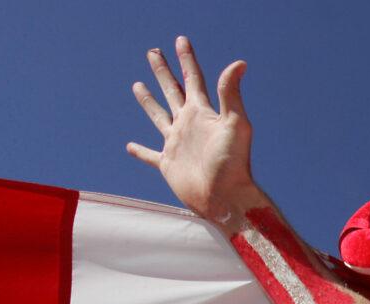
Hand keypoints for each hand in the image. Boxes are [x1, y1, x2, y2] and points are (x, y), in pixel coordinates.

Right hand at [126, 36, 260, 227]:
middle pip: (172, 91)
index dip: (186, 59)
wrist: (226, 198)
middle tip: (153, 52)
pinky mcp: (169, 165)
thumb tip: (239, 62)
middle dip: (164, 71)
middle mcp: (189, 125)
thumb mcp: (235, 124)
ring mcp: (178, 144)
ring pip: (159, 116)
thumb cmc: (233, 163)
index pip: (193, 79)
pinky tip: (130, 146)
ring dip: (149, 101)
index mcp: (202, 113)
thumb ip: (231, 94)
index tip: (180, 40)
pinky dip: (140, 151)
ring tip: (138, 85)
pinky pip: (150, 155)